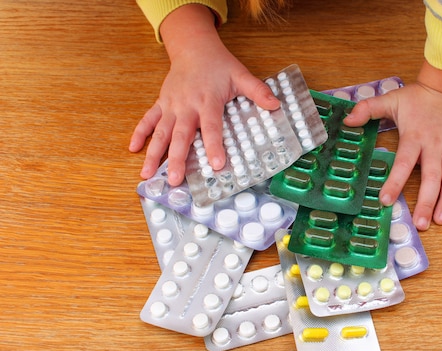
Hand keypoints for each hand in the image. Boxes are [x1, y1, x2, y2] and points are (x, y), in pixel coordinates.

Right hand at [128, 5, 279, 185]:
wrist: (194, 47)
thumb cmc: (219, 65)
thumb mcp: (241, 75)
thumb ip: (258, 91)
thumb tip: (277, 105)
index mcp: (207, 100)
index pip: (211, 127)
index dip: (214, 145)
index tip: (216, 165)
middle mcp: (186, 105)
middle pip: (180, 135)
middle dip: (177, 159)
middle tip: (175, 181)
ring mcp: (171, 105)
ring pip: (160, 132)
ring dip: (153, 154)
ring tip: (147, 175)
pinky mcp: (162, 103)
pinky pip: (148, 120)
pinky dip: (139, 133)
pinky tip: (133, 149)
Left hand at [344, 65, 441, 230]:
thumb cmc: (418, 97)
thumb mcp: (391, 99)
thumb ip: (368, 109)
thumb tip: (347, 120)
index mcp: (415, 137)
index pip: (403, 163)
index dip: (394, 182)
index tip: (385, 201)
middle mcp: (435, 145)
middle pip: (431, 178)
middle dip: (426, 203)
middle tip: (421, 225)